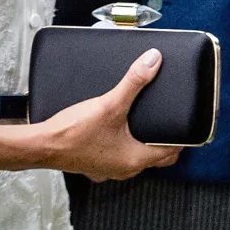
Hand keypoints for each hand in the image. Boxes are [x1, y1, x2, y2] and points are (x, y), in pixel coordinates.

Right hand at [39, 48, 180, 180]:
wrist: (42, 144)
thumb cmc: (73, 132)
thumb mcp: (110, 103)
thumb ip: (134, 81)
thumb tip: (153, 61)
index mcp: (135, 159)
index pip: (171, 152)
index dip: (182, 137)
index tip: (187, 123)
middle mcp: (125, 168)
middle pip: (156, 156)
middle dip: (166, 139)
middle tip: (169, 118)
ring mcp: (110, 168)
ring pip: (137, 155)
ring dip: (145, 140)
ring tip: (146, 118)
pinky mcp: (97, 162)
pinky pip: (119, 153)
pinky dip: (126, 141)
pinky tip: (118, 125)